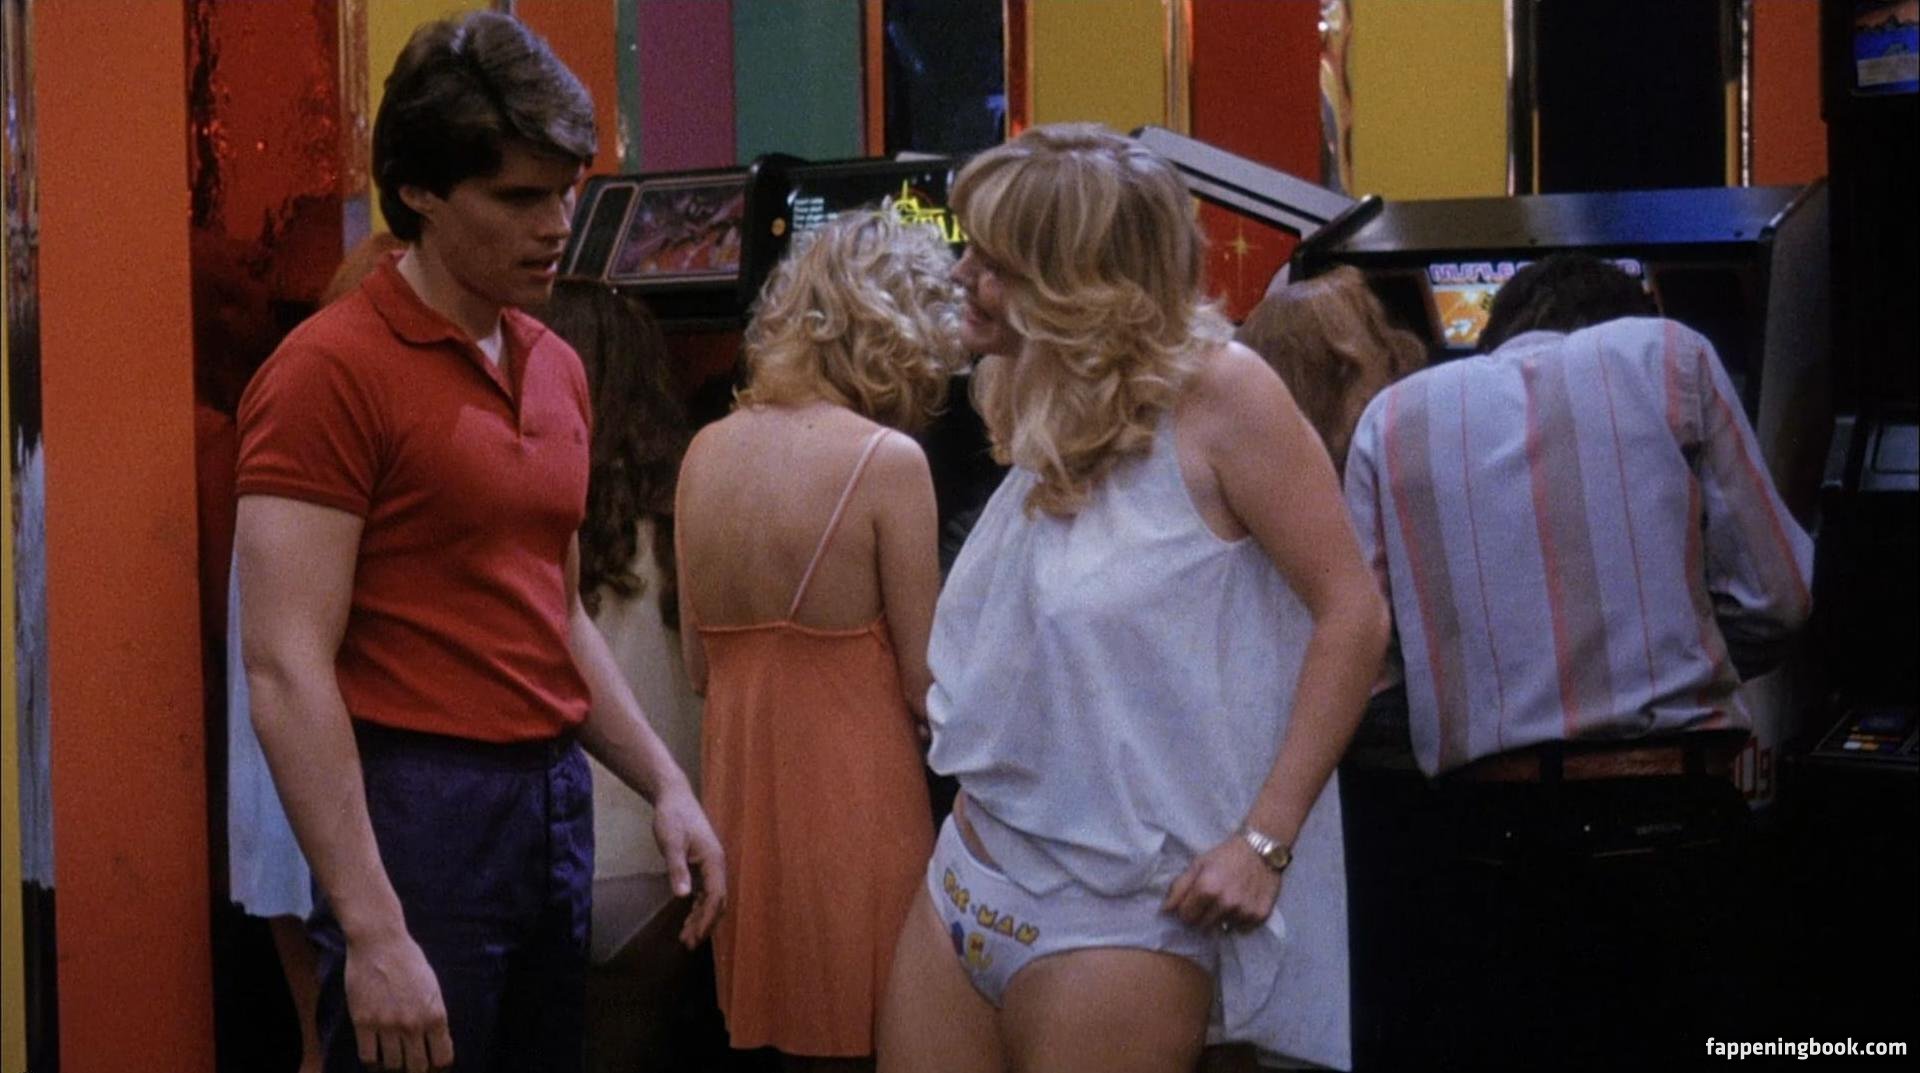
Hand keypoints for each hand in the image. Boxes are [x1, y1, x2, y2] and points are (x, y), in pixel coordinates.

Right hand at [343, 930, 453, 1071]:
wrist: (379, 942)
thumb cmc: (408, 960)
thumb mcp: (432, 987)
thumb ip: (434, 1015)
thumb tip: (436, 1042)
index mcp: (435, 1015)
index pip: (443, 1058)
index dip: (437, 1062)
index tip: (431, 1059)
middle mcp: (413, 1024)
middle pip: (417, 1067)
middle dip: (416, 1067)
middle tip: (411, 1060)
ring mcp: (387, 1025)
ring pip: (393, 1065)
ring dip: (394, 1062)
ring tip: (393, 1053)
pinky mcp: (363, 1022)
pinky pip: (368, 1056)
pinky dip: (373, 1058)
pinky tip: (376, 1049)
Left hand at [651, 783, 727, 947]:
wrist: (674, 796)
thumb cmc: (672, 817)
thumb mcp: (671, 843)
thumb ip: (677, 869)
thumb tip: (683, 897)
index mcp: (714, 860)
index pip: (716, 896)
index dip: (707, 919)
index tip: (695, 938)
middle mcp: (717, 864)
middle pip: (717, 901)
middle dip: (705, 924)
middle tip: (689, 944)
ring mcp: (711, 863)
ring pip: (711, 898)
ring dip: (700, 917)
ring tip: (686, 937)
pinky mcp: (703, 862)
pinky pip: (706, 890)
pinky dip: (698, 906)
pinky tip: (688, 916)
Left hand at [1162, 834, 1281, 933]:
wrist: (1260, 850)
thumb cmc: (1225, 855)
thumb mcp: (1198, 864)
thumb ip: (1179, 887)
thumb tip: (1165, 911)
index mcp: (1206, 888)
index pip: (1186, 917)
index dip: (1185, 910)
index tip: (1192, 902)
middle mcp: (1225, 903)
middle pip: (1202, 926)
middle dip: (1201, 916)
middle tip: (1209, 902)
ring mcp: (1243, 911)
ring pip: (1222, 928)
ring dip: (1220, 918)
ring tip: (1227, 900)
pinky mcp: (1259, 916)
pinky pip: (1241, 929)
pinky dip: (1238, 921)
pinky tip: (1241, 904)